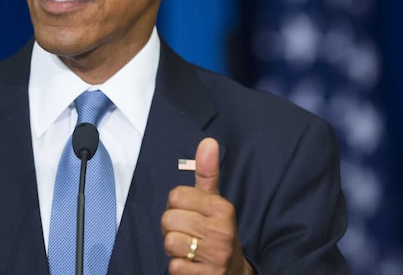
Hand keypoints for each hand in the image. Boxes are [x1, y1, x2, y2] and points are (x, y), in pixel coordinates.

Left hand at [161, 138, 253, 274]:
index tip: (189, 214)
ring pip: (170, 242)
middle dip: (172, 228)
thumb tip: (208, 141)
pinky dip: (178, 267)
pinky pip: (174, 267)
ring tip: (189, 249)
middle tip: (187, 234)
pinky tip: (191, 265)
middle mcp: (222, 231)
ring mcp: (216, 256)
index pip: (176, 196)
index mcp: (222, 208)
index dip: (176, 206)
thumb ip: (207, 173)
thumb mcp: (214, 202)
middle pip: (169, 219)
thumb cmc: (216, 232)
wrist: (233, 272)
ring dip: (174, 249)